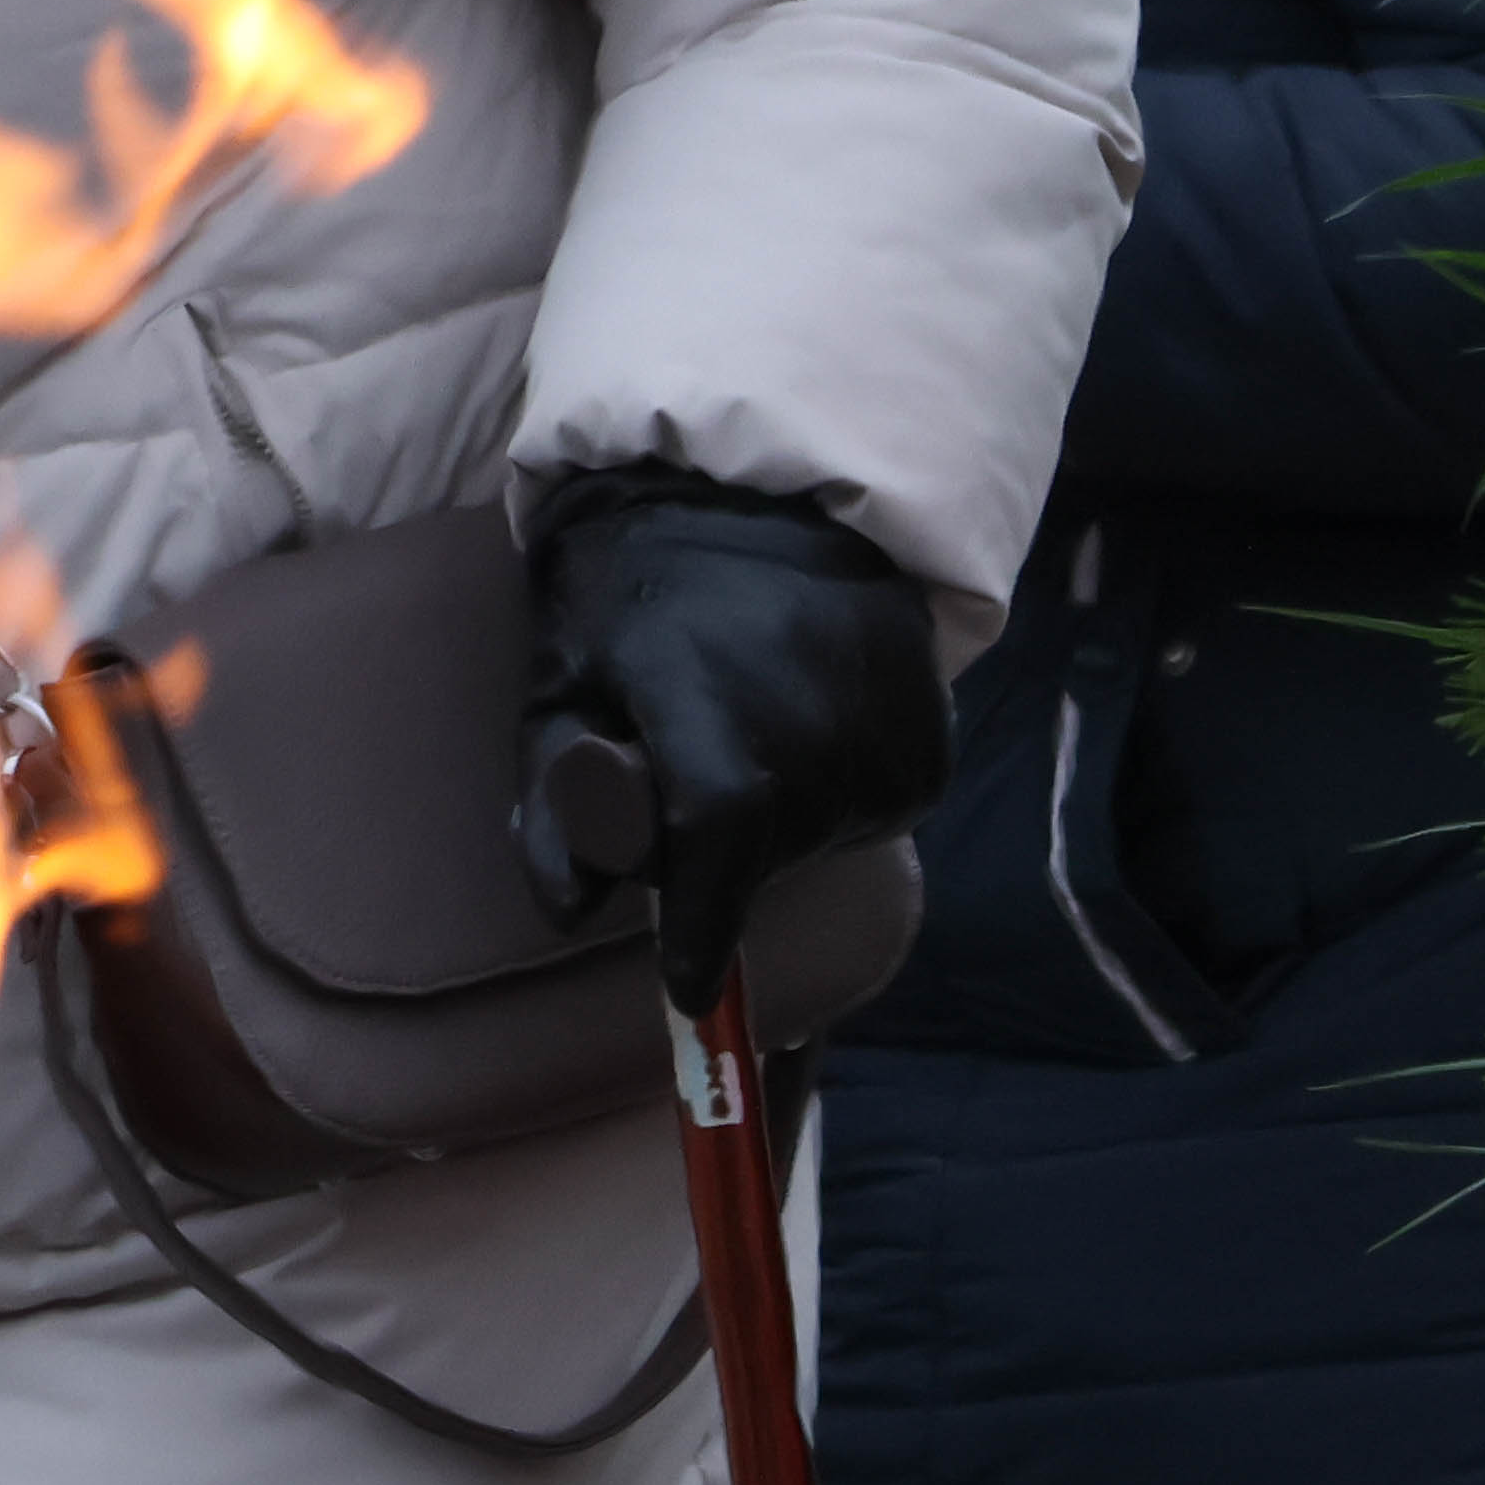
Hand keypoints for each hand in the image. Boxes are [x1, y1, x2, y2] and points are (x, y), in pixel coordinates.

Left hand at [509, 466, 950, 1011]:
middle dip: (724, 854)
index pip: (718, 846)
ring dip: (783, 823)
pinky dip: (836, 795)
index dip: (704, 927)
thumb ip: (552, 804)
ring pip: (827, 835)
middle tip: (691, 790)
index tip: (687, 986)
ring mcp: (886, 728)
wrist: (757, 498)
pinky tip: (807, 730)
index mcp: (709, 710)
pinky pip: (879, 805)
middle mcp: (812, 724)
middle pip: (768, 854)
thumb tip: (570, 914)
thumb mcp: (560, 682)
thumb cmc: (634, 591)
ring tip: (750, 737)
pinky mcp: (931, 734)